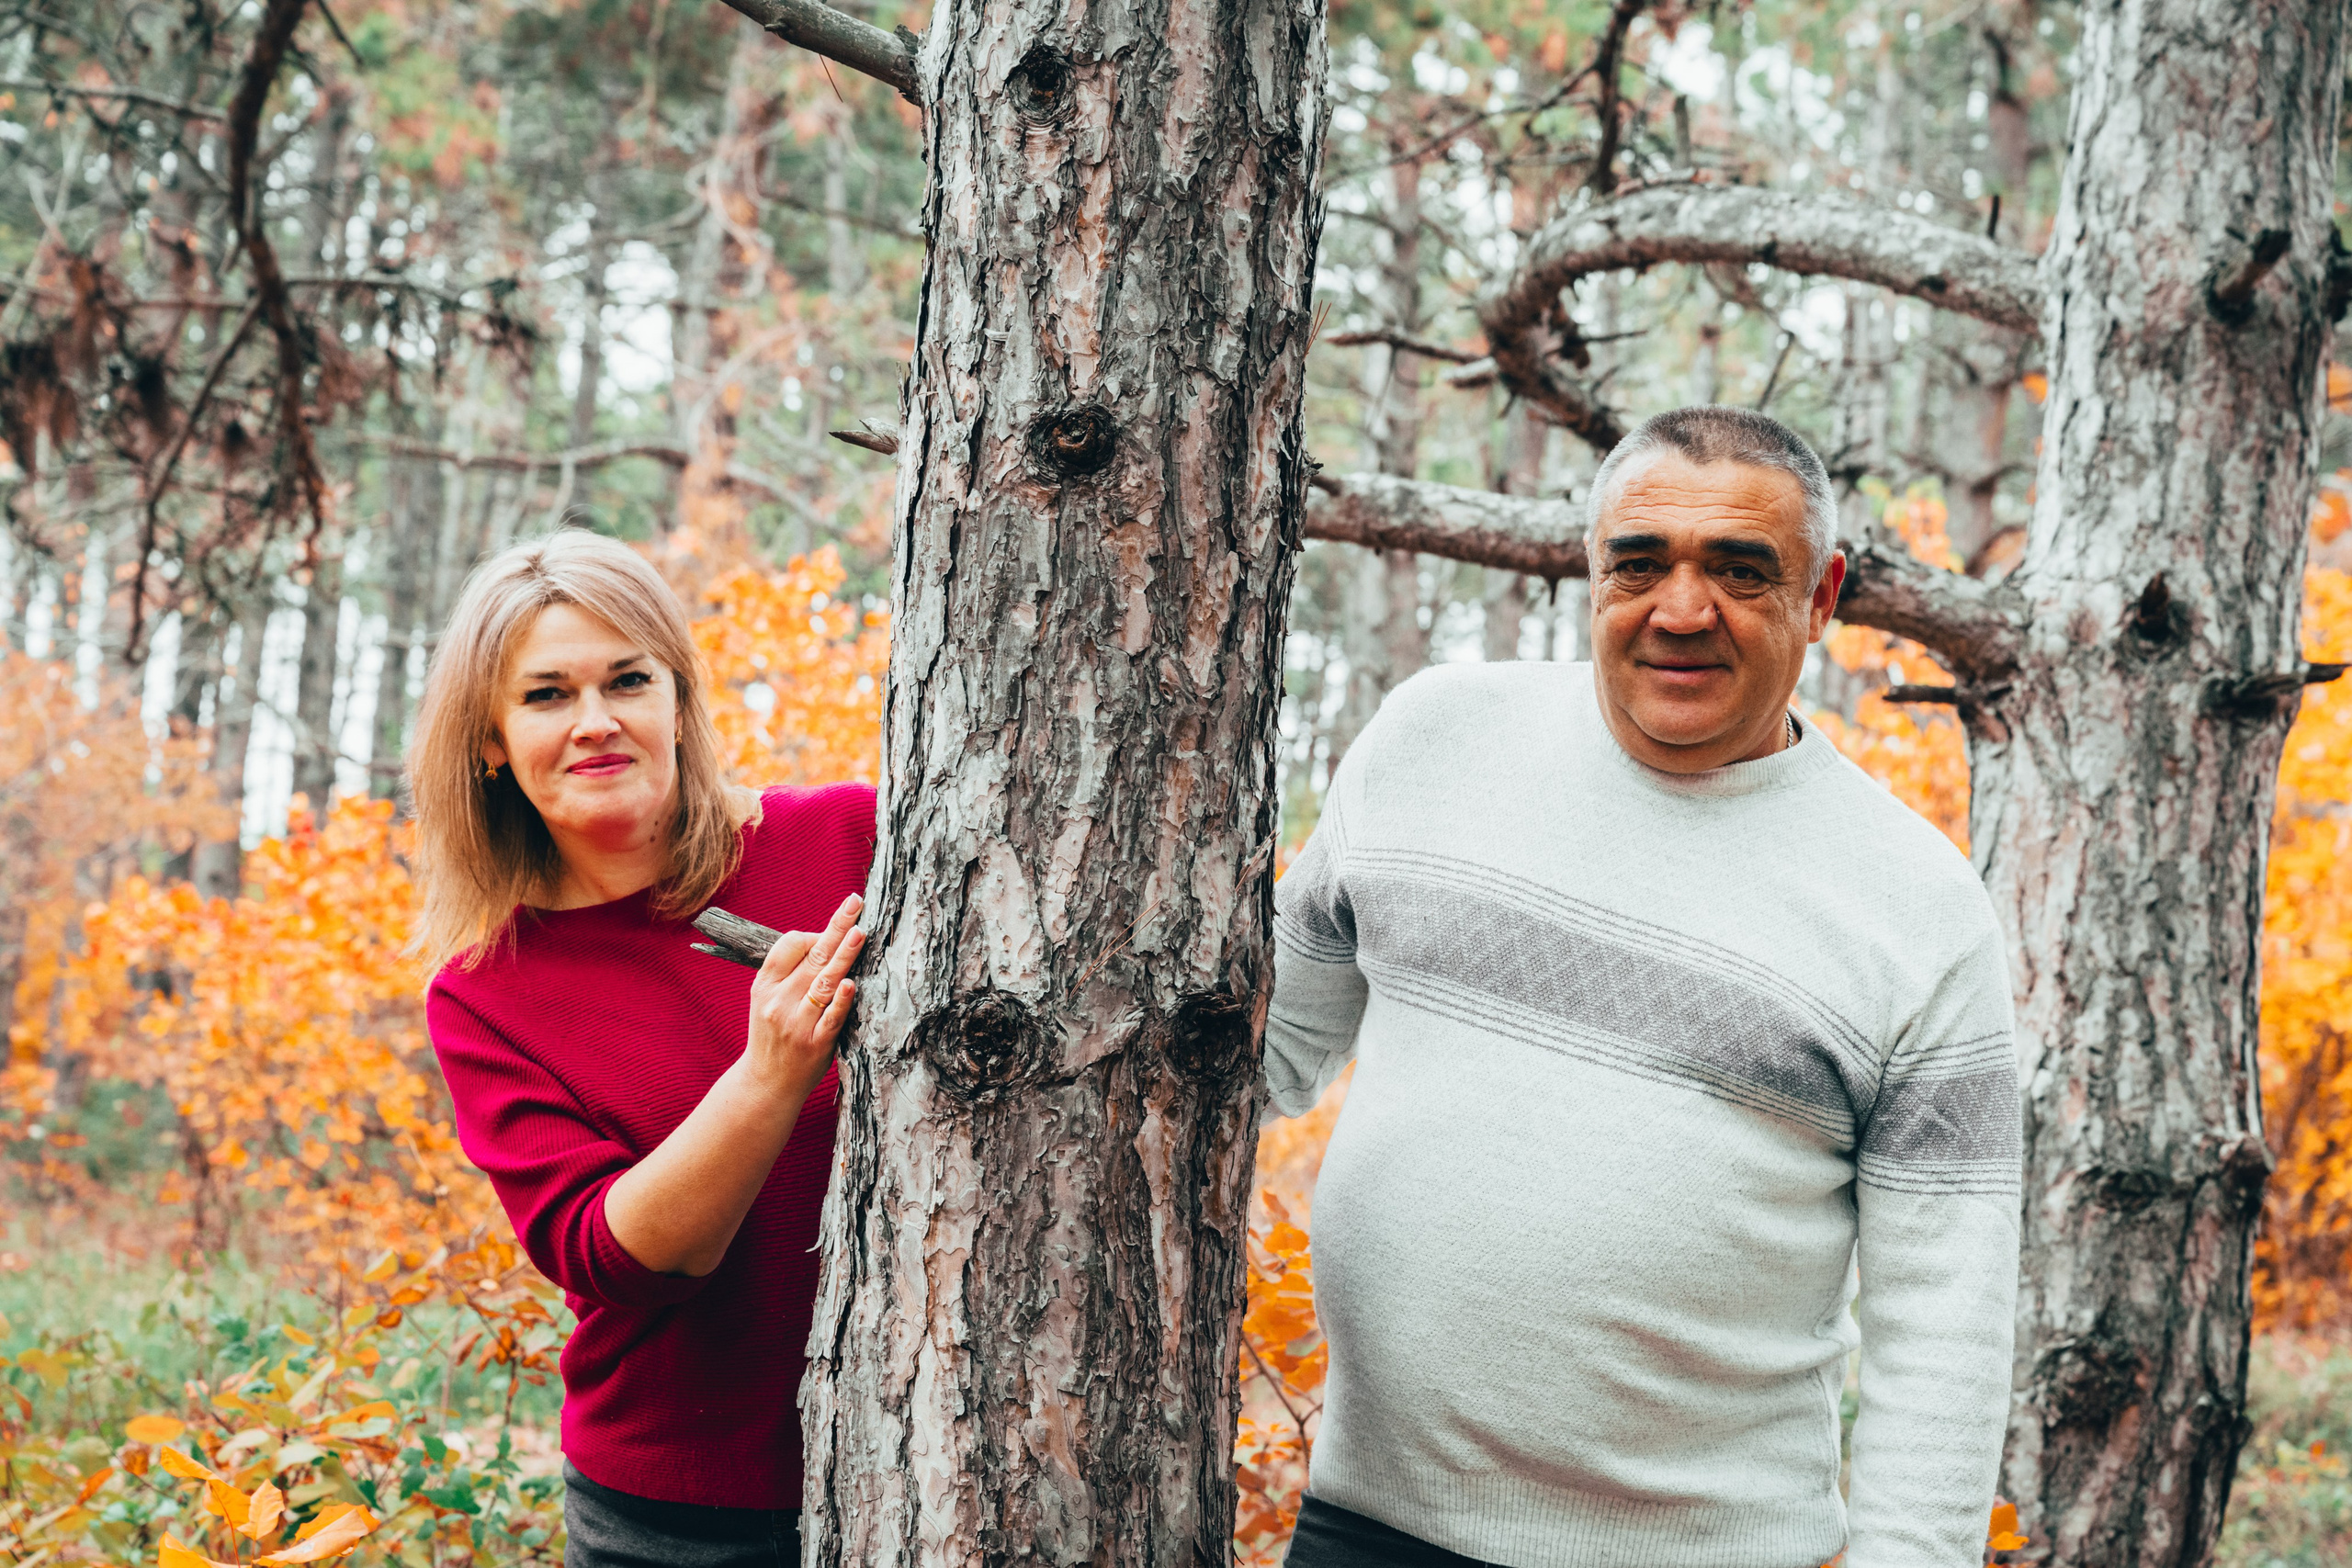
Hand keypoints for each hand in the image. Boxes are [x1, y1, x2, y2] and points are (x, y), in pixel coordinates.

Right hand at [745, 894, 865, 1097]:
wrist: (765, 1083)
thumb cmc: (773, 1034)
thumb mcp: (767, 1000)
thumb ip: (789, 973)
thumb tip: (826, 939)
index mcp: (765, 985)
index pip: (788, 946)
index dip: (813, 933)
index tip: (832, 930)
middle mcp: (779, 1001)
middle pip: (812, 956)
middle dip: (836, 927)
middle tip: (855, 903)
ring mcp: (797, 1023)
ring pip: (824, 983)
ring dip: (843, 956)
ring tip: (859, 933)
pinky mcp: (815, 1044)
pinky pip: (831, 1018)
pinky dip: (841, 1001)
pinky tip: (851, 984)